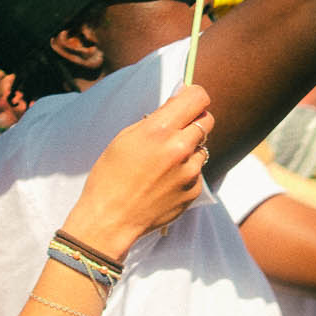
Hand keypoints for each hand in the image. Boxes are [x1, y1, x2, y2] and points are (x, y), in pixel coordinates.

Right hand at [64, 84, 213, 257]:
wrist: (110, 220)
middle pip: (207, 120)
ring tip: (164, 164)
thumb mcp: (123, 139)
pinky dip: (185, 172)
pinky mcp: (194, 190)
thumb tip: (177, 102)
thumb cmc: (109, 177)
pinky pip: (197, 172)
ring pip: (203, 147)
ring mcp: (190, 171)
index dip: (194, 96)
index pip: (197, 98)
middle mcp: (179, 148)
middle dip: (194, 121)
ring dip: (189, 149)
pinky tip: (163, 182)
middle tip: (177, 130)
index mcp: (158, 131)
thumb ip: (154, 119)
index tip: (188, 99)